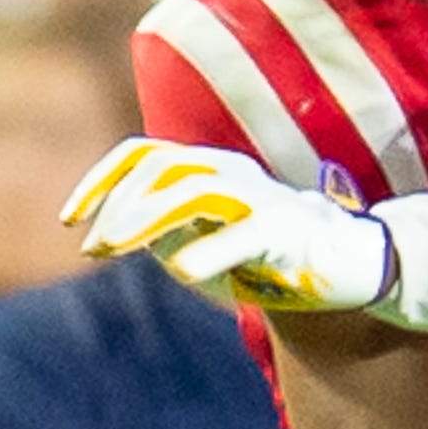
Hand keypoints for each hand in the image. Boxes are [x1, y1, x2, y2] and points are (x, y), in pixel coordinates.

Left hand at [63, 137, 395, 311]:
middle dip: (118, 206)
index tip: (71, 221)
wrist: (356, 262)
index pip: (144, 156)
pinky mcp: (288, 230)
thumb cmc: (278, 254)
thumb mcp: (211, 238)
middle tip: (93, 247)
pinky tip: (181, 272)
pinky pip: (244, 234)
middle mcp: (232, 173)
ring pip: (193, 191)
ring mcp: (261, 198)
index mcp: (211, 170)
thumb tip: (122, 236)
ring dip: (146, 217)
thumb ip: (168, 233)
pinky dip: (209, 250)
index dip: (101, 182)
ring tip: (114, 247)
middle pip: (162, 170)